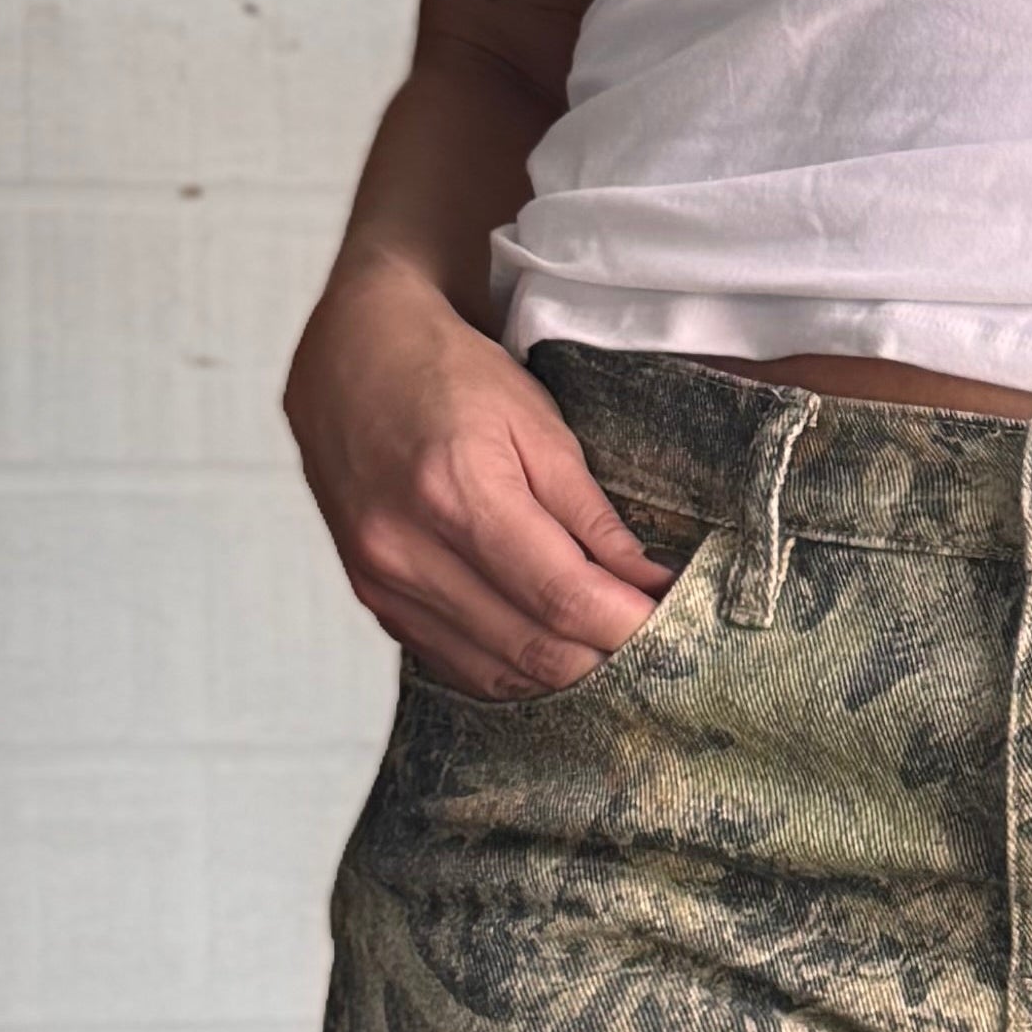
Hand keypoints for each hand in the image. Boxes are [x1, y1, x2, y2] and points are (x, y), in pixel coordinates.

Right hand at [286, 255, 677, 697]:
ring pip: (496, 672)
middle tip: (660, 646)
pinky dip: (514, 669)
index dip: (629, 625)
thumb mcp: (537, 424)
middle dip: (609, 658)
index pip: (562, 597)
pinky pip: (455, 665)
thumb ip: (592, 514)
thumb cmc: (448, 374)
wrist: (350, 357)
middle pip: (532, 648)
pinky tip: (553, 649)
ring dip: (565, 675)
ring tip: (614, 649)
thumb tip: (648, 582)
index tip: (681, 628)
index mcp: (456, 494)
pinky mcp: (373, 598)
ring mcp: (382, 581)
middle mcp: (407, 550)